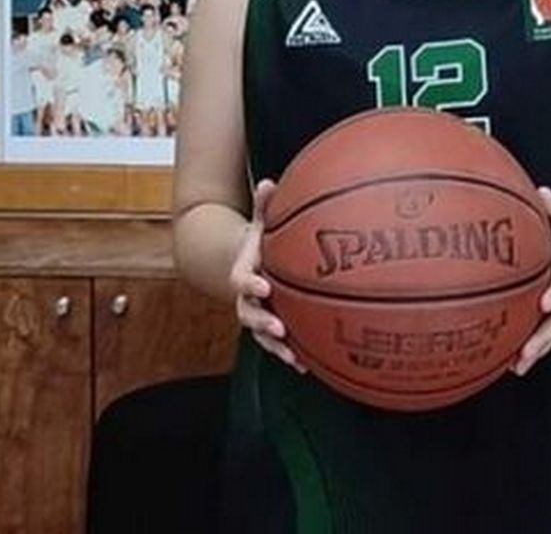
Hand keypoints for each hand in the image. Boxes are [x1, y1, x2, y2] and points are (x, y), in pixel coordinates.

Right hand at [232, 179, 303, 372]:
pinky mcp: (269, 330)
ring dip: (277, 348)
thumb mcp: (259, 222)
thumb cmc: (260, 242)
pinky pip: (277, 346)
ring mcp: (257, 316)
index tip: (264, 286)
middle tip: (279, 328)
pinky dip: (291, 356)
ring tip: (294, 357)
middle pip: (247, 314)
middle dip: (262, 322)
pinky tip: (308, 367)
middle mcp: (247, 298)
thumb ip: (263, 206)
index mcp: (244, 272)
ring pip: (261, 337)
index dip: (250, 284)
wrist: (246, 264)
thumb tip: (268, 182)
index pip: (242, 280)